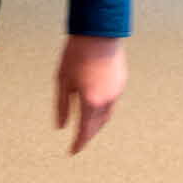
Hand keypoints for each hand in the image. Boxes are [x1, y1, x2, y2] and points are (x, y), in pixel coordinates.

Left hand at [54, 34, 126, 153]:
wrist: (99, 31)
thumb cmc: (76, 54)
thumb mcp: (62, 80)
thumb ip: (62, 106)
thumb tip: (61, 126)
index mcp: (90, 102)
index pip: (84, 132)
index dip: (78, 144)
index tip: (72, 151)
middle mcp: (106, 100)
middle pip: (97, 126)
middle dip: (88, 135)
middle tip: (79, 140)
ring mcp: (117, 91)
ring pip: (107, 115)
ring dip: (97, 123)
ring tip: (87, 125)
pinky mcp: (122, 81)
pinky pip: (112, 101)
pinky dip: (103, 108)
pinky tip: (96, 104)